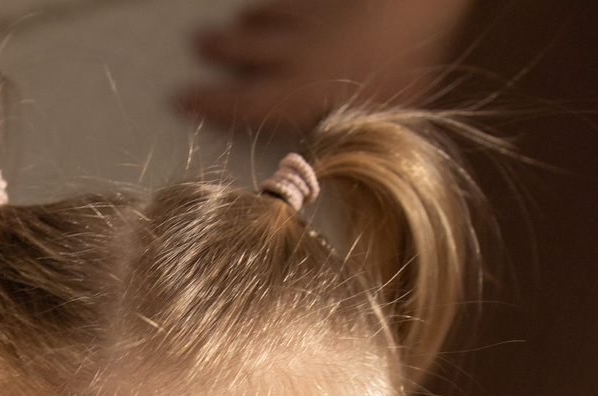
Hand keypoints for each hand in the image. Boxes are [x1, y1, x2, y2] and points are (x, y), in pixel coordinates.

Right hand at [177, 0, 465, 131]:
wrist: (418, 6)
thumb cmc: (405, 68)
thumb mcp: (381, 124)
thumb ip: (348, 147)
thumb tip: (328, 176)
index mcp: (302, 94)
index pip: (245, 103)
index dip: (211, 105)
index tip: (179, 101)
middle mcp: (297, 56)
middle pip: (249, 51)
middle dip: (220, 50)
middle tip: (196, 46)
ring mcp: (314, 22)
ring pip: (268, 21)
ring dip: (245, 25)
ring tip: (228, 26)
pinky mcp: (331, 0)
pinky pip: (294, 1)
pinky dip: (276, 5)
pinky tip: (267, 6)